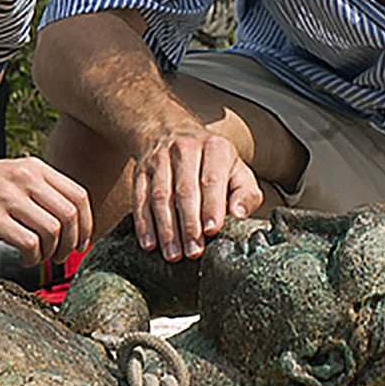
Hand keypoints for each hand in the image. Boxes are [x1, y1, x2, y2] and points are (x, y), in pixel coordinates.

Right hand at [0, 156, 91, 269]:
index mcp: (33, 167)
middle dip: (73, 242)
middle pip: (71, 215)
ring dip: (53, 252)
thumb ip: (35, 189)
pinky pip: (29, 242)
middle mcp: (24, 178)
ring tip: (42, 258)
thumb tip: (64, 219)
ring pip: (54, 230)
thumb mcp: (7, 175)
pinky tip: (25, 259)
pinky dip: (33, 257)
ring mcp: (8, 197)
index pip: (79, 196)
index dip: (87, 224)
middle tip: (63, 256)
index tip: (81, 241)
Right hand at [128, 129, 262, 261]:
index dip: (212, 206)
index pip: (212, 179)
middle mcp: (185, 149)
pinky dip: (143, 223)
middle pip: (184, 190)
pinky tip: (149, 243)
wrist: (170, 130)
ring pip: (160, 197)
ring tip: (174, 254)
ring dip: (166, 229)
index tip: (212, 231)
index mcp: (214, 148)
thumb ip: (245, 193)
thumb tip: (239, 215)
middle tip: (194, 251)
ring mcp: (159, 160)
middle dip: (189, 224)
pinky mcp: (140, 172)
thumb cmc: (212, 161)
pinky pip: (139, 199)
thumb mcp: (237, 169)